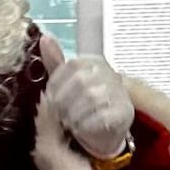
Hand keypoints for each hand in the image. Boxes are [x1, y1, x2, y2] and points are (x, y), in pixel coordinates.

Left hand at [38, 34, 132, 158]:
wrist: (105, 130)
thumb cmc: (83, 104)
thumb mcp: (66, 82)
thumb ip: (55, 62)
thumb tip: (44, 38)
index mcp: (94, 62)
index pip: (71, 66)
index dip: (56, 84)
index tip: (49, 99)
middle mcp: (109, 73)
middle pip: (80, 81)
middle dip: (64, 101)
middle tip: (58, 114)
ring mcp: (119, 91)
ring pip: (91, 98)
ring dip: (74, 114)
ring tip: (68, 122)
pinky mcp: (124, 111)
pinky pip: (102, 115)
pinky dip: (86, 124)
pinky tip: (80, 128)